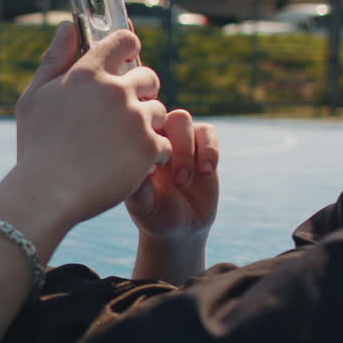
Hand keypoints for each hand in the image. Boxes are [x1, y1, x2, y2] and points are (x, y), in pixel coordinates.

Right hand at [10, 25, 172, 230]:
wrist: (47, 193)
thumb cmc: (36, 147)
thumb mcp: (33, 98)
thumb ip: (54, 59)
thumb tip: (67, 25)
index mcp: (87, 72)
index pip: (124, 41)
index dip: (129, 48)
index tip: (126, 60)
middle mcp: (115, 90)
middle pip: (148, 76)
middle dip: (141, 92)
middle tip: (125, 112)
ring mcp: (135, 118)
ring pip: (158, 111)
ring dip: (146, 125)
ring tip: (124, 144)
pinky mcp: (149, 147)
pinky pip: (165, 142)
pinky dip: (152, 154)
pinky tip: (132, 164)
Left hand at [125, 109, 219, 244]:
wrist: (179, 225)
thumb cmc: (154, 214)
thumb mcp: (143, 207)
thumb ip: (140, 190)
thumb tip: (142, 170)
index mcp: (133, 147)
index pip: (133, 125)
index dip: (143, 139)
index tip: (153, 171)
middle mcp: (153, 139)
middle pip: (158, 116)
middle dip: (172, 148)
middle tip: (178, 181)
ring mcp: (177, 140)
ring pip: (182, 119)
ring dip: (186, 148)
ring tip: (186, 181)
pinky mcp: (201, 146)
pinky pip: (207, 132)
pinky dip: (209, 150)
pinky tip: (205, 172)